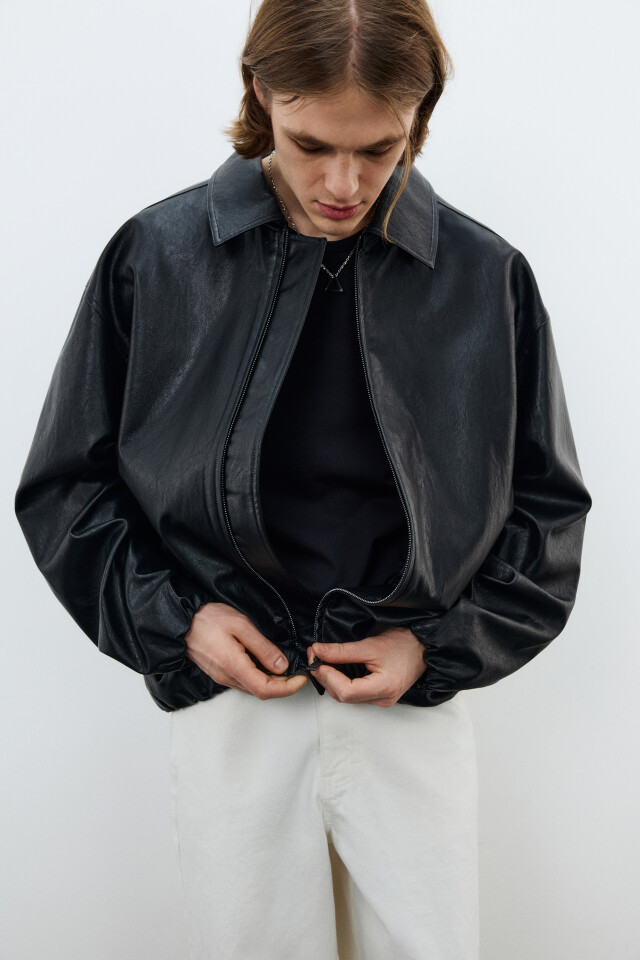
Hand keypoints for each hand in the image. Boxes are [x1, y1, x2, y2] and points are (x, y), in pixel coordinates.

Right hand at [185, 602, 307, 698]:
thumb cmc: (208, 619)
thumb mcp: (241, 625)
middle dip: (284, 686)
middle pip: (261, 692)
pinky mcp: (220, 674)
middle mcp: (228, 677)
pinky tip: (267, 666)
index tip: (302, 678)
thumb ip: (263, 647)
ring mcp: (223, 677)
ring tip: (287, 669)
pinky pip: (244, 682)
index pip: (266, 689)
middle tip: (299, 673)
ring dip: (273, 683)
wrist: (181, 621)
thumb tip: (282, 665)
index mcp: (234, 666)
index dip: (288, 688)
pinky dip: (260, 678)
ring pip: (253, 689)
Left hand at [306, 626, 427, 706]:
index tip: (317, 660)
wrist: (423, 647)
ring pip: (347, 697)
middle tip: (315, 657)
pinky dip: (341, 682)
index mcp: (384, 689)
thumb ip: (342, 651)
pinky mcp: (379, 696)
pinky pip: (354, 694)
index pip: (347, 692)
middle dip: (326, 678)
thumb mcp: (371, 645)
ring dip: (331, 680)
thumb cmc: (404, 644)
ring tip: (323, 661)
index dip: (328, 677)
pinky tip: (336, 669)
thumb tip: (318, 651)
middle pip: (344, 697)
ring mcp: (381, 700)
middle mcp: (382, 700)